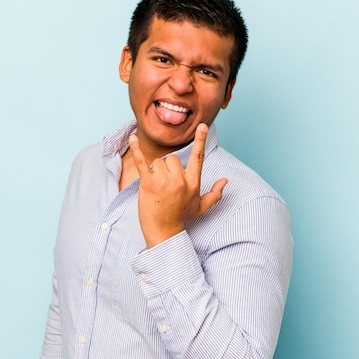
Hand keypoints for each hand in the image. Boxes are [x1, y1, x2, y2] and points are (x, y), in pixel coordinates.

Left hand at [129, 123, 227, 247]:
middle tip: (164, 185)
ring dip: (155, 171)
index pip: (198, 157)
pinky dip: (136, 149)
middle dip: (167, 168)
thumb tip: (226, 181)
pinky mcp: (148, 183)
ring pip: (158, 161)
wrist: (164, 232)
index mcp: (193, 182)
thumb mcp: (201, 207)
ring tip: (155, 187)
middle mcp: (180, 180)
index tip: (202, 126)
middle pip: (172, 158)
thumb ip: (215, 193)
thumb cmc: (181, 218)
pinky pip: (142, 161)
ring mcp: (164, 181)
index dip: (200, 140)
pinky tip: (132, 137)